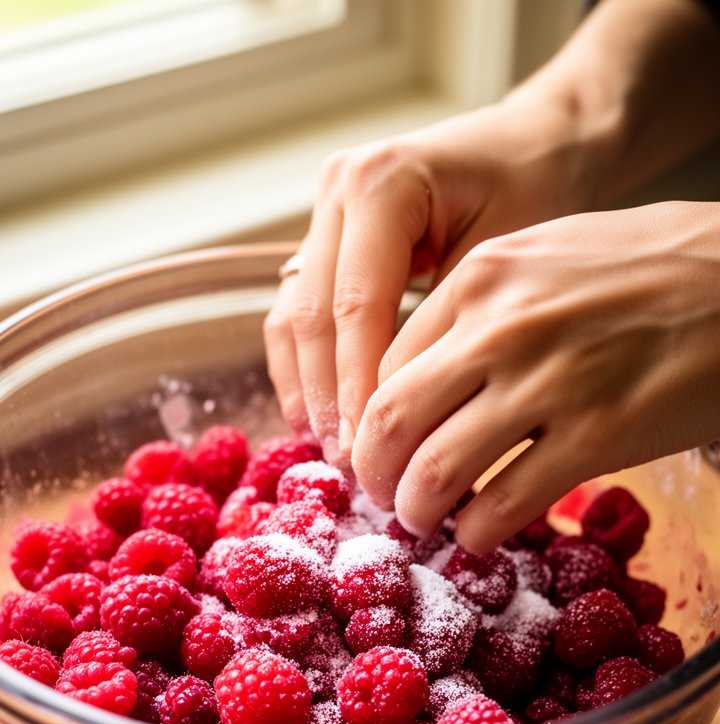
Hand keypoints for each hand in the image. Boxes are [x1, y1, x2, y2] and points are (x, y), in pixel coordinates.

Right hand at [263, 98, 600, 460]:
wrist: (539, 147)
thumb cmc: (539, 195)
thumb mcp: (504, 262)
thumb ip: (448, 333)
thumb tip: (414, 422)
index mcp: (382, 183)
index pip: (356, 306)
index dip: (356, 386)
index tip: (371, 450)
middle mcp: (339, 190)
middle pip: (313, 314)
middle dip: (328, 397)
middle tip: (353, 465)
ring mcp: (324, 211)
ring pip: (293, 317)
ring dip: (307, 388)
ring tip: (334, 452)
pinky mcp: (325, 240)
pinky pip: (299, 312)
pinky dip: (305, 368)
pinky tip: (321, 419)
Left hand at [351, 201, 719, 553]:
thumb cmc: (645, 269)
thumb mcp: (545, 259)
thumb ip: (480, 311)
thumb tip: (424, 379)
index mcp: (481, 278)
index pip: (386, 366)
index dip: (370, 422)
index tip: (380, 451)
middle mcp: (502, 329)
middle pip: (392, 422)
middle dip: (375, 475)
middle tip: (385, 498)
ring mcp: (549, 384)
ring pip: (437, 471)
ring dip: (419, 511)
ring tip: (425, 522)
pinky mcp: (598, 437)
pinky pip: (505, 503)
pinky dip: (480, 531)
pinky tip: (483, 533)